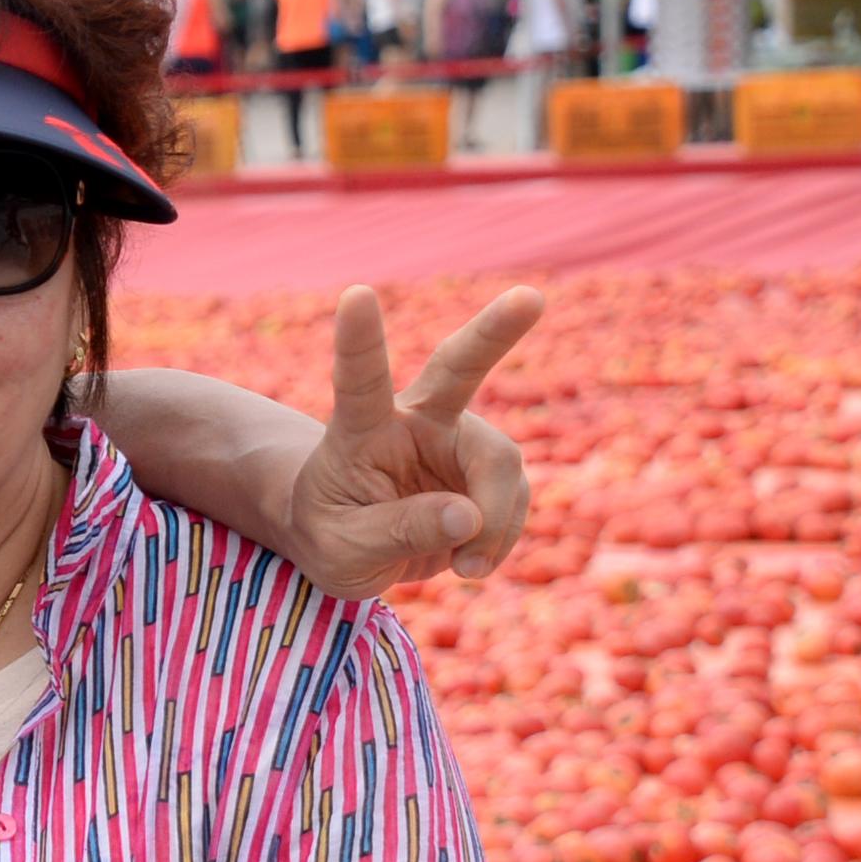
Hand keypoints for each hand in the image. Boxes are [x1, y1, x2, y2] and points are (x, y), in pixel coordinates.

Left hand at [284, 284, 542, 599]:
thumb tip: (467, 516)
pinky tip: (470, 561)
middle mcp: (413, 420)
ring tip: (464, 567)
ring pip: (502, 464)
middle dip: (496, 331)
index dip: (359, 339)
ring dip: (495, 523)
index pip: (358, 380)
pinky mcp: (484, 469)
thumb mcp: (343, 550)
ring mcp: (455, 440)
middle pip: (459, 367)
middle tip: (531, 298)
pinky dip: (500, 539)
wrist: (351, 547)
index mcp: (360, 428)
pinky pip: (513, 499)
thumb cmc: (329, 537)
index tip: (356, 293)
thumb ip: (398, 532)